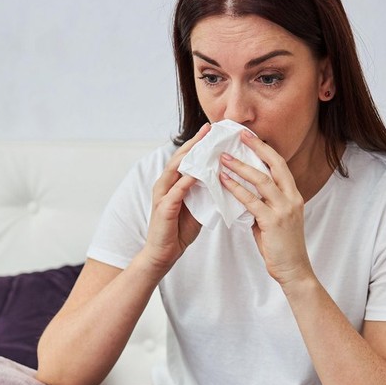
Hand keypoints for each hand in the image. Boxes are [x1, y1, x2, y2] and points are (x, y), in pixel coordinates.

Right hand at [138, 123, 209, 276]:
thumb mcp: (197, 207)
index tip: (212, 131)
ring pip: (175, 170)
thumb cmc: (178, 231)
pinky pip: (176, 191)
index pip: (186, 158)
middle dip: (194, 143)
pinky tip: (197, 174)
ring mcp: (162, 196)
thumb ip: (205, 192)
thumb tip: (223, 179)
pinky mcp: (163, 209)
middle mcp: (165, 185)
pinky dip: (186, 181)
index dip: (198, 144)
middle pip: (179, 158)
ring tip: (203, 144)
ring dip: (189, 156)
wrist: (163, 254)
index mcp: (173, 183)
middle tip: (208, 129)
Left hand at [218, 132, 315, 288]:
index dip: (265, 149)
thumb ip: (263, 206)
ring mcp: (284, 209)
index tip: (251, 137)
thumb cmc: (282, 247)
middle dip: (256, 148)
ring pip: (262, 180)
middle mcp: (292, 198)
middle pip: (274, 165)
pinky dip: (236, 189)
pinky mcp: (273, 221)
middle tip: (239, 135)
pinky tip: (223, 182)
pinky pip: (252, 200)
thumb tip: (245, 196)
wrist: (293, 270)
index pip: (280, 166)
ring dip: (241, 167)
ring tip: (224, 158)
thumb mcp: (274, 220)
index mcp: (294, 196)